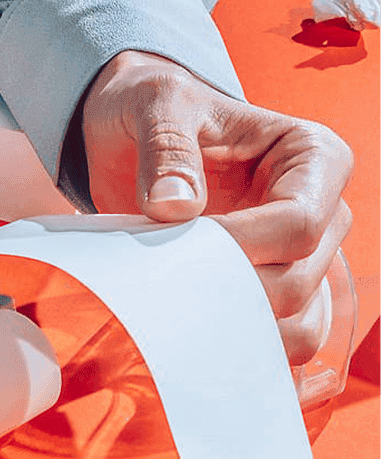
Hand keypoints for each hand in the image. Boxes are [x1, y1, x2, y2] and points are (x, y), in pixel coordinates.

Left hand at [82, 50, 352, 364]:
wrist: (136, 132)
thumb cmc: (157, 109)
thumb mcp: (156, 107)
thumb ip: (166, 150)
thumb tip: (174, 207)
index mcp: (312, 158)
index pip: (297, 223)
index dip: (240, 247)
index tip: (179, 248)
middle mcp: (322, 212)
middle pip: (297, 281)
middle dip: (229, 293)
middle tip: (163, 286)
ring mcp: (301, 258)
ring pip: (298, 324)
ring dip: (235, 331)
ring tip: (175, 316)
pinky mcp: (271, 289)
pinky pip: (279, 339)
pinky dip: (241, 351)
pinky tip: (196, 349)